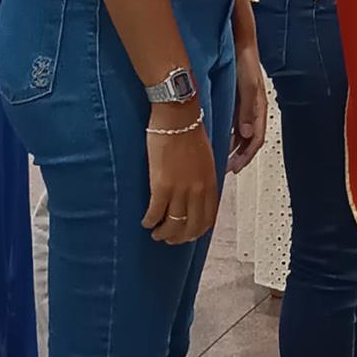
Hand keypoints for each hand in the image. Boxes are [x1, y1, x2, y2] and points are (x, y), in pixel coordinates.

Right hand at [142, 101, 218, 244]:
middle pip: (191, 227)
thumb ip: (204, 179)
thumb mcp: (206, 159)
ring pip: (173, 225)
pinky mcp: (161, 186)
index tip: (188, 234)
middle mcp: (197, 191)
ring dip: (164, 234)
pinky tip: (146, 222)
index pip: (207, 219)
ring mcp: (180, 190)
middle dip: (180, 238)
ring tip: (156, 233)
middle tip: (170, 238)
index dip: (196, 231)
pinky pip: (155, 213)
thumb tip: (198, 193)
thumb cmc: (190, 132)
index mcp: (210, 184)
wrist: (178, 118)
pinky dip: (150, 221)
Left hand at [228, 41, 266, 174]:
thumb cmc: (245, 61)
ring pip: (242, 133)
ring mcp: (246, 105)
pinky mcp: (237, 100)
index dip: (247, 155)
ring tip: (223, 158)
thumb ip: (247, 109)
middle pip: (250, 139)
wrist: (239, 43)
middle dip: (240, 156)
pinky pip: (235, 123)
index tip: (235, 167)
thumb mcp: (247, 85)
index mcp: (260, 107)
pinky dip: (230, 134)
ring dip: (234, 147)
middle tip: (227, 169)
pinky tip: (220, 138)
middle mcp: (254, 109)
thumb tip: (247, 134)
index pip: (256, 139)